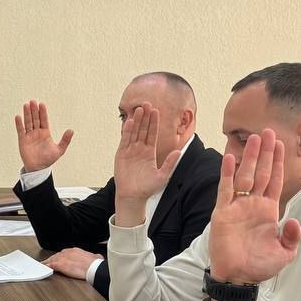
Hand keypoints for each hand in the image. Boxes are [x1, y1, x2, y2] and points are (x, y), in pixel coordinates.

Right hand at [14, 100, 72, 172]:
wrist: (38, 168)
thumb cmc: (48, 159)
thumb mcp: (59, 150)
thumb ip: (65, 140)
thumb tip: (71, 130)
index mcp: (45, 133)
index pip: (44, 120)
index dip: (43, 112)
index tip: (42, 104)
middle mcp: (37, 132)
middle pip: (35, 119)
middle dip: (34, 110)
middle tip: (33, 101)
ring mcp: (29, 135)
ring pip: (28, 122)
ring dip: (27, 114)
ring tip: (26, 105)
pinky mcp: (22, 140)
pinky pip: (20, 130)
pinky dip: (19, 124)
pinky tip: (18, 117)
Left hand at [43, 247, 101, 280]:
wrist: (93, 268)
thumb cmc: (95, 264)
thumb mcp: (96, 257)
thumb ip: (94, 257)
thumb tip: (98, 257)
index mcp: (75, 250)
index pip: (65, 253)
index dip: (61, 256)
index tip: (60, 259)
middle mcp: (68, 252)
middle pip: (57, 255)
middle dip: (53, 259)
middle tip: (49, 262)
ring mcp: (63, 258)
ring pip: (52, 259)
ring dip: (48, 262)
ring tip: (44, 265)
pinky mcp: (60, 265)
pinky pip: (50, 265)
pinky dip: (46, 266)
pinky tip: (44, 269)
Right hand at [113, 104, 181, 225]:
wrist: (133, 196)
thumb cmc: (148, 188)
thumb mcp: (162, 176)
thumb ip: (169, 163)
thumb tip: (178, 152)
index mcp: (150, 152)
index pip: (152, 134)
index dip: (154, 122)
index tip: (156, 111)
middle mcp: (140, 149)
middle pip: (143, 129)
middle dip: (145, 117)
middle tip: (147, 103)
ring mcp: (130, 151)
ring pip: (133, 132)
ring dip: (136, 121)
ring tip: (139, 109)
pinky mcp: (121, 154)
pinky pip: (124, 140)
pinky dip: (126, 131)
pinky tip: (129, 122)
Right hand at [207, 129, 300, 285]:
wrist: (238, 278)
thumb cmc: (260, 266)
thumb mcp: (285, 253)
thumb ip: (292, 236)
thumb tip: (295, 221)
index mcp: (269, 211)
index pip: (275, 181)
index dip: (278, 163)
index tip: (281, 145)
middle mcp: (254, 205)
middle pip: (262, 172)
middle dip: (266, 153)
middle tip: (268, 132)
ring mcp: (238, 207)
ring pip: (245, 176)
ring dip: (250, 157)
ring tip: (254, 138)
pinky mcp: (223, 212)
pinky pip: (225, 189)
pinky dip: (227, 173)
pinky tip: (229, 158)